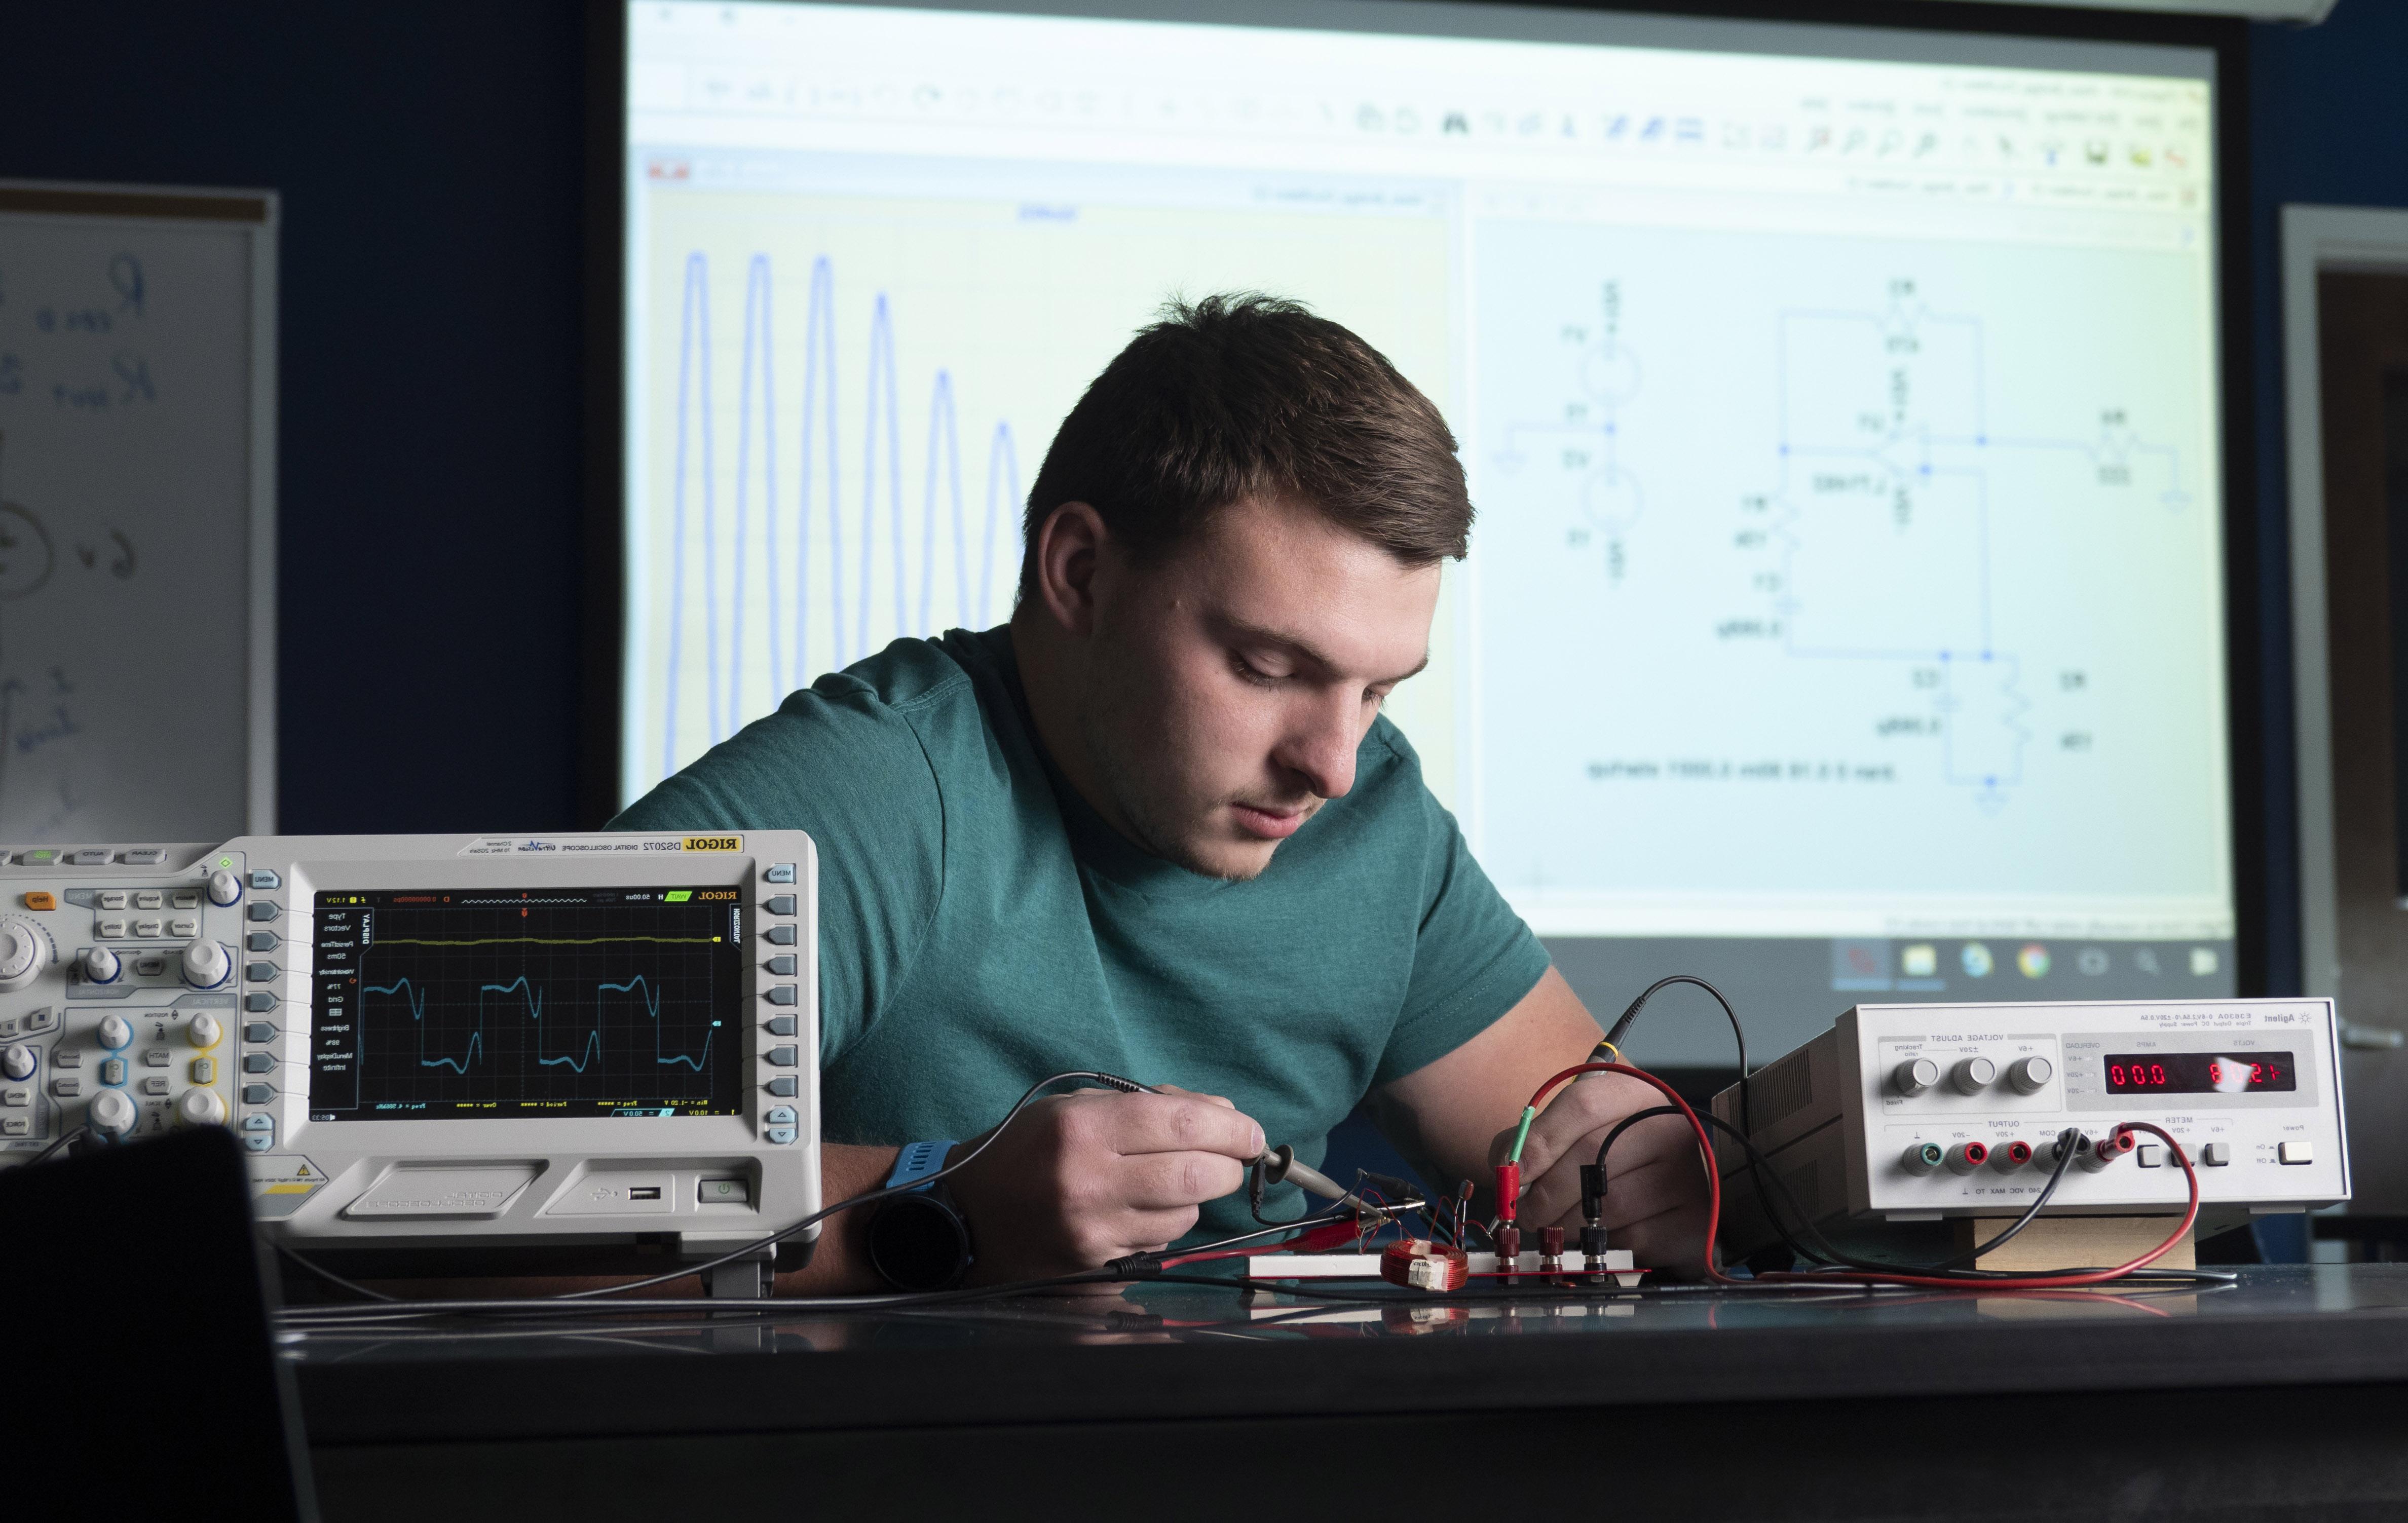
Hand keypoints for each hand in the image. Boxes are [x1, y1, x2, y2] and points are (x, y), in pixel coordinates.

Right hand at [945, 1084, 1264, 1282]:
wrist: (963, 1215)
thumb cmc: (1025, 1150)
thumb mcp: (1075, 1108)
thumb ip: (1149, 1105)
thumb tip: (1222, 1111)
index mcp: (1082, 1127)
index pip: (1181, 1121)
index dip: (1230, 1126)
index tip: (1250, 1131)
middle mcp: (1087, 1180)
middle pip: (1195, 1174)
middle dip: (1228, 1165)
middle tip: (1231, 1159)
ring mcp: (1091, 1230)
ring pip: (1183, 1215)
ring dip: (1194, 1198)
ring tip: (1170, 1183)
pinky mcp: (1093, 1266)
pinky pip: (1158, 1245)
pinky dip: (1166, 1226)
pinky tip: (1143, 1212)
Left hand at [1488, 1072, 1712, 1275]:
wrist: (1672, 1192)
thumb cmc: (1611, 1160)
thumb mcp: (1575, 1134)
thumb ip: (1533, 1141)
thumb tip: (1506, 1167)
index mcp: (1636, 1095)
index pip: (1584, 1104)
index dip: (1540, 1141)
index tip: (1513, 1172)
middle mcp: (1670, 1128)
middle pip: (1591, 1154)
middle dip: (1545, 1192)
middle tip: (1526, 1214)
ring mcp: (1689, 1174)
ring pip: (1609, 1202)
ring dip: (1567, 1222)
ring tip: (1556, 1226)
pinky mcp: (1695, 1220)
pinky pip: (1634, 1237)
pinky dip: (1604, 1242)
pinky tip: (1599, 1235)